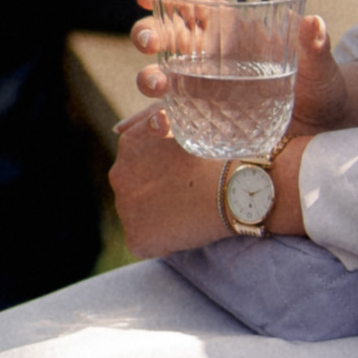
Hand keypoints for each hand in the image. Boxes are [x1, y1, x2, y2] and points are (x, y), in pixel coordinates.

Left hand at [110, 109, 309, 255]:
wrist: (238, 186)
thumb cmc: (220, 149)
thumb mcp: (187, 118)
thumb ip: (154, 116)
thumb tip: (123, 128)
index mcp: (129, 144)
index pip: (139, 160)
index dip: (163, 168)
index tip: (185, 172)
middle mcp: (119, 175)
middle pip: (135, 187)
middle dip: (157, 191)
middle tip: (189, 192)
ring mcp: (125, 209)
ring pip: (139, 214)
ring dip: (159, 214)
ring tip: (190, 210)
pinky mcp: (137, 238)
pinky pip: (145, 241)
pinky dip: (162, 238)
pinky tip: (185, 228)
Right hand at [133, 0, 342, 133]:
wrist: (321, 130)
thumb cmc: (319, 87)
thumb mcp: (319, 67)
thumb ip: (315, 46)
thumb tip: (314, 22)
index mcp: (232, 27)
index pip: (191, 2)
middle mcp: (209, 54)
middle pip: (166, 36)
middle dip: (148, 33)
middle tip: (148, 41)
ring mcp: (201, 88)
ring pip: (161, 75)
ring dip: (149, 77)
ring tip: (158, 85)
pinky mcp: (202, 121)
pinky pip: (171, 119)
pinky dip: (156, 122)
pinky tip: (154, 124)